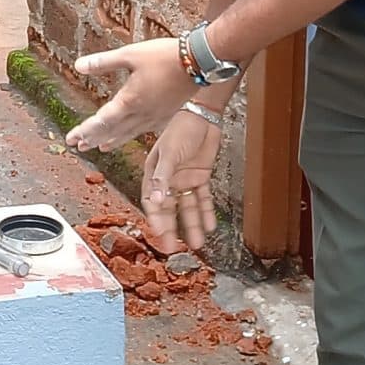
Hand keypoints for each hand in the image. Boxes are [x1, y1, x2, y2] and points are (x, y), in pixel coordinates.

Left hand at [67, 37, 199, 151]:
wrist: (198, 62)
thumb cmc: (164, 56)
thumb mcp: (130, 54)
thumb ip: (103, 62)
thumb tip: (78, 66)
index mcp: (129, 101)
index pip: (101, 121)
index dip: (84, 130)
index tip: (70, 138)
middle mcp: (141, 114)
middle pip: (112, 131)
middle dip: (93, 139)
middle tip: (78, 147)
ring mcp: (154, 117)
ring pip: (127, 134)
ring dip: (110, 141)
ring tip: (98, 148)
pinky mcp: (164, 115)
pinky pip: (141, 131)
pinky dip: (129, 136)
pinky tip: (126, 136)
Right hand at [141, 109, 222, 254]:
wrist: (204, 115)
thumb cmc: (181, 128)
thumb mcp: (169, 153)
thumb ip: (162, 177)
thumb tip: (157, 201)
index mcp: (155, 173)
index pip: (153, 202)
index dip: (156, 219)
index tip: (161, 235)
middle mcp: (169, 179)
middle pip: (170, 209)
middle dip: (172, 229)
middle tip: (173, 249)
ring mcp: (185, 179)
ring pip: (188, 208)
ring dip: (192, 225)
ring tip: (198, 243)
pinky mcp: (201, 177)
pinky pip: (203, 199)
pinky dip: (207, 212)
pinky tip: (210, 226)